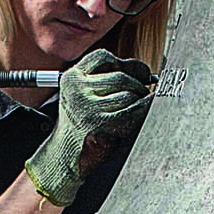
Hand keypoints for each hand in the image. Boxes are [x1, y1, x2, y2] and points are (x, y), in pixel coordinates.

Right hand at [24, 49, 157, 206]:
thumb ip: (102, 80)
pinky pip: (132, 110)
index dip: (127, 63)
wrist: (66, 155)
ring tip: (141, 105)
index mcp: (71, 78)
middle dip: (138, 84)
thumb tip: (141, 72)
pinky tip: (148, 108)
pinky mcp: (100, 123)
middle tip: (145, 92)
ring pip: (128, 93)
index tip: (142, 71)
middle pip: (120, 76)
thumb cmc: (81, 126)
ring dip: (140, 99)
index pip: (103, 58)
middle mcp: (77, 89)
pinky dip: (145, 108)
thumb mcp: (82, 95)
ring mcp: (88, 106)